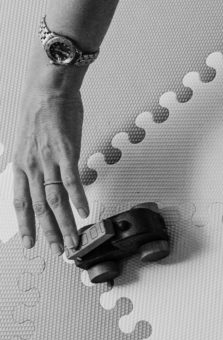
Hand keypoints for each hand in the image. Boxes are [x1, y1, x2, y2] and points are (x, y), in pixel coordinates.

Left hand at [12, 66, 89, 251]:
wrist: (48, 89)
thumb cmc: (43, 112)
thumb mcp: (31, 142)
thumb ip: (38, 163)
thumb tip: (49, 178)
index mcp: (21, 165)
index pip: (20, 203)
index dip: (25, 225)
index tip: (31, 243)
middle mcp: (32, 166)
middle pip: (39, 208)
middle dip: (49, 232)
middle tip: (59, 250)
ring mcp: (48, 160)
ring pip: (55, 200)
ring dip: (65, 224)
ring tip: (74, 240)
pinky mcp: (66, 152)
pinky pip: (72, 181)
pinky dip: (78, 199)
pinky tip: (84, 213)